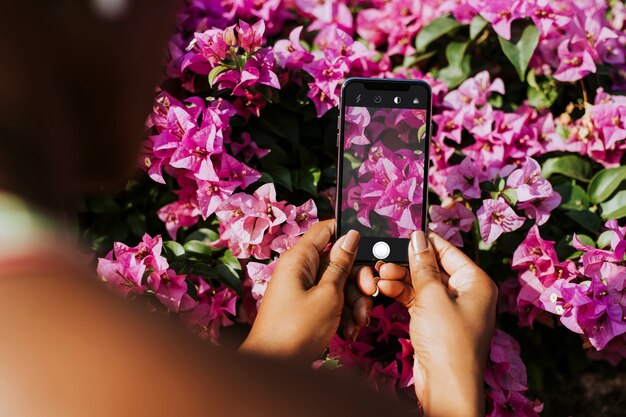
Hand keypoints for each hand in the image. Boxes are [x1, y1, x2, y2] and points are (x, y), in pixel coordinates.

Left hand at [240, 220, 371, 361]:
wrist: (274, 366)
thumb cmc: (296, 330)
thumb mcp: (328, 295)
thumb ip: (341, 265)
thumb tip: (351, 236)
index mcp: (300, 258)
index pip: (326, 229)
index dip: (349, 234)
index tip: (369, 249)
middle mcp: (300, 269)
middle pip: (338, 261)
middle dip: (357, 279)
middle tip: (367, 295)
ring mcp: (303, 288)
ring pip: (338, 283)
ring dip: (354, 302)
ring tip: (357, 323)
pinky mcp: (307, 306)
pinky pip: (331, 300)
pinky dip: (343, 314)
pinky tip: (349, 331)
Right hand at [357, 231, 497, 416]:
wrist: (445, 386)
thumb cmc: (448, 341)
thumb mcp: (432, 296)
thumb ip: (423, 265)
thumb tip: (417, 237)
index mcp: (476, 282)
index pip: (448, 251)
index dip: (424, 242)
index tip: (401, 234)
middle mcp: (466, 293)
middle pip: (432, 267)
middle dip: (407, 264)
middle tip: (384, 260)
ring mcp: (449, 308)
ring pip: (421, 284)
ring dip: (400, 279)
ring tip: (379, 276)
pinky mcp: (434, 322)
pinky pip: (417, 300)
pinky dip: (401, 294)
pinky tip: (384, 289)